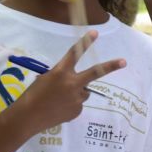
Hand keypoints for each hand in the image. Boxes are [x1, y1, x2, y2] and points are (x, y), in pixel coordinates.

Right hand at [11, 32, 125, 133]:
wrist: (28, 118)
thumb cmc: (32, 95)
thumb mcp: (45, 79)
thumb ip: (61, 76)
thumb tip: (71, 81)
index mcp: (60, 72)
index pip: (75, 53)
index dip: (85, 43)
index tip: (95, 33)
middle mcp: (72, 84)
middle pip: (95, 72)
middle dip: (111, 66)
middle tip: (124, 62)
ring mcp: (77, 98)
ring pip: (83, 91)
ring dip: (76, 92)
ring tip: (59, 99)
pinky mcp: (77, 111)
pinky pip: (78, 103)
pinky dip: (71, 104)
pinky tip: (58, 108)